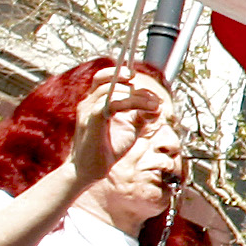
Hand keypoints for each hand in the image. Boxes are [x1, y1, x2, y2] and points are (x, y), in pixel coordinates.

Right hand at [62, 64, 150, 187]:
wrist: (90, 171)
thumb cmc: (107, 150)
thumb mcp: (130, 128)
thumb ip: (141, 115)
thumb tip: (157, 105)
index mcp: (94, 102)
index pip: (104, 78)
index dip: (123, 74)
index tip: (144, 84)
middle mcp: (88, 103)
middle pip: (109, 79)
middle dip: (136, 86)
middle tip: (154, 98)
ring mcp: (88, 110)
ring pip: (113, 90)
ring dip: (139, 95)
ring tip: (155, 105)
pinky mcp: (92, 121)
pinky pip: (113, 103)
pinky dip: (133, 103)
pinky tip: (148, 111)